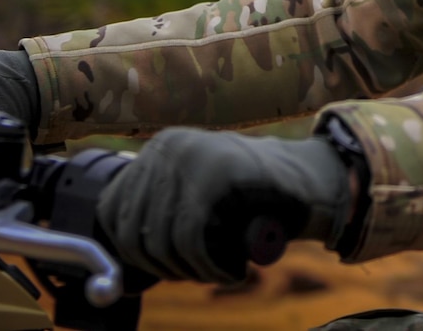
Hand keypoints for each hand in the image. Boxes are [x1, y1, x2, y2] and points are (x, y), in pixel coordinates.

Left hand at [95, 129, 358, 283]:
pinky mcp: (217, 173)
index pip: (112, 213)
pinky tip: (234, 268)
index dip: (134, 254)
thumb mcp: (195, 204)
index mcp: (159, 149)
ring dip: (194, 270)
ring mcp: (193, 155)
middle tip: (203, 270)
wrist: (314, 184)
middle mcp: (170, 145)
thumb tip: (108, 278)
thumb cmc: (253, 204)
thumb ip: (157, 221)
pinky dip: (211, 267)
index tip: (168, 268)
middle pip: (134, 232)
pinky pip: (191, 240)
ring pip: (162, 240)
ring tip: (223, 266)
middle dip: (167, 266)